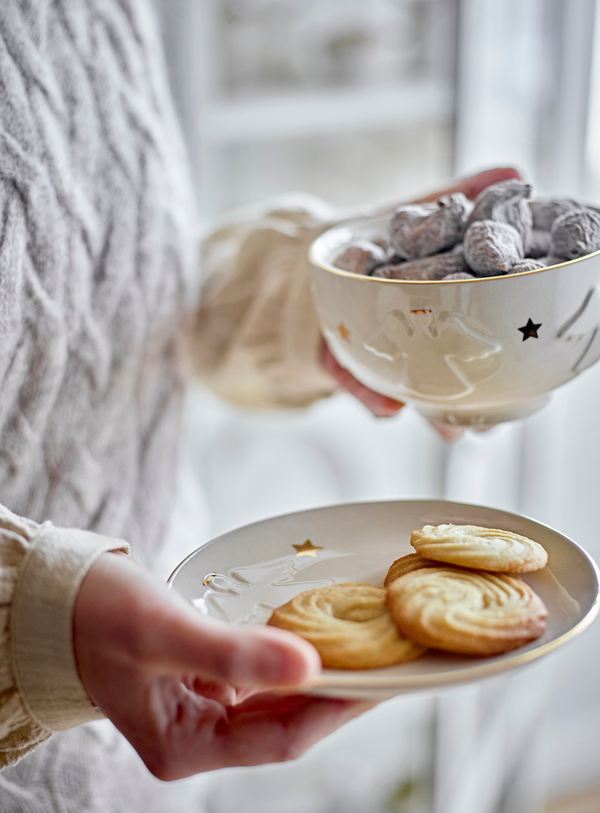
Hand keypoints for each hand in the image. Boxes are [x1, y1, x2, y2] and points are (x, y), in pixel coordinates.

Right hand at [73, 553, 365, 779]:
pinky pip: (262, 677)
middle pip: (285, 724)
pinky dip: (292, 657)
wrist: (63, 597)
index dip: (333, 710)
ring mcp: (204, 709)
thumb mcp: (164, 632)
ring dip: (319, 675)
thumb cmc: (99, 615)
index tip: (380, 680)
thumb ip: (233, 653)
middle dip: (336, 693)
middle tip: (388, 661)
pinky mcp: (207, 681)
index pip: (278, 740)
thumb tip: (309, 666)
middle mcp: (199, 736)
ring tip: (366, 649)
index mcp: (183, 746)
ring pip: (278, 700)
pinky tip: (318, 637)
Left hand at [322, 166, 521, 436]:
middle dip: (472, 385)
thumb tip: (512, 172)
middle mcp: (411, 328)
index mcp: (431, 294)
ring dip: (433, 406)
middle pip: (446, 357)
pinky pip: (356, 380)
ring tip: (453, 426)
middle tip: (498, 414)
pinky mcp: (339, 361)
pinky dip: (371, 395)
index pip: (473, 304)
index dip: (496, 314)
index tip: (523, 336)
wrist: (287, 263)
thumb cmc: (357, 243)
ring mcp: (378, 348)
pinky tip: (389, 408)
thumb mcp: (401, 217)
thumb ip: (446, 201)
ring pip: (408, 380)